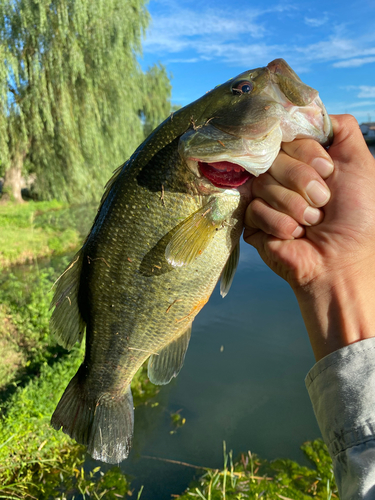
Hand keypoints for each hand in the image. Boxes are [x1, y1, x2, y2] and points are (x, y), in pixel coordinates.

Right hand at [244, 115, 374, 359]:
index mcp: (302, 160)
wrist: (342, 261)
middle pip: (273, 157)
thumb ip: (342, 130)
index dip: (307, 152)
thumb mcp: (361, 164)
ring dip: (295, 207)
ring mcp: (263, 197)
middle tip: (322, 203)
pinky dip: (280, 224)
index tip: (328, 171)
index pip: (287, 136)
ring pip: (263, 183)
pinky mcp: (251, 222)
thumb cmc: (358, 215)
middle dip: (303, 181)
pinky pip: (254, 209)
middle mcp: (280, 175)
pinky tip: (294, 235)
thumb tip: (310, 109)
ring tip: (310, 223)